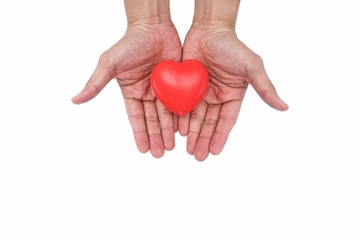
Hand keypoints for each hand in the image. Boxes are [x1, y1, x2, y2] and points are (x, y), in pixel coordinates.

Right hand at [72, 22, 181, 157]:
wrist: (153, 26)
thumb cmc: (129, 43)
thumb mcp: (110, 63)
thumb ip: (96, 83)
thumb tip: (74, 100)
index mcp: (132, 92)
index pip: (136, 117)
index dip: (140, 134)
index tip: (143, 150)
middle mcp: (148, 93)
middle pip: (153, 119)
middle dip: (156, 137)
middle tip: (161, 153)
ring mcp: (164, 88)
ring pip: (168, 113)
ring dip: (169, 130)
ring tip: (172, 146)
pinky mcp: (178, 81)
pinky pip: (181, 100)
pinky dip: (182, 114)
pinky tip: (184, 128)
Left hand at [178, 26, 287, 160]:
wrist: (209, 30)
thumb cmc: (233, 46)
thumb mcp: (251, 67)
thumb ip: (265, 88)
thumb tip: (284, 107)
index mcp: (231, 96)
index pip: (226, 121)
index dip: (220, 136)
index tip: (215, 151)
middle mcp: (216, 97)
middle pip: (208, 123)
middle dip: (203, 139)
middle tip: (198, 156)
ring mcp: (200, 92)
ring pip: (194, 117)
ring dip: (192, 133)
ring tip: (188, 148)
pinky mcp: (185, 86)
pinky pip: (181, 105)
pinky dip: (179, 118)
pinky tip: (177, 130)